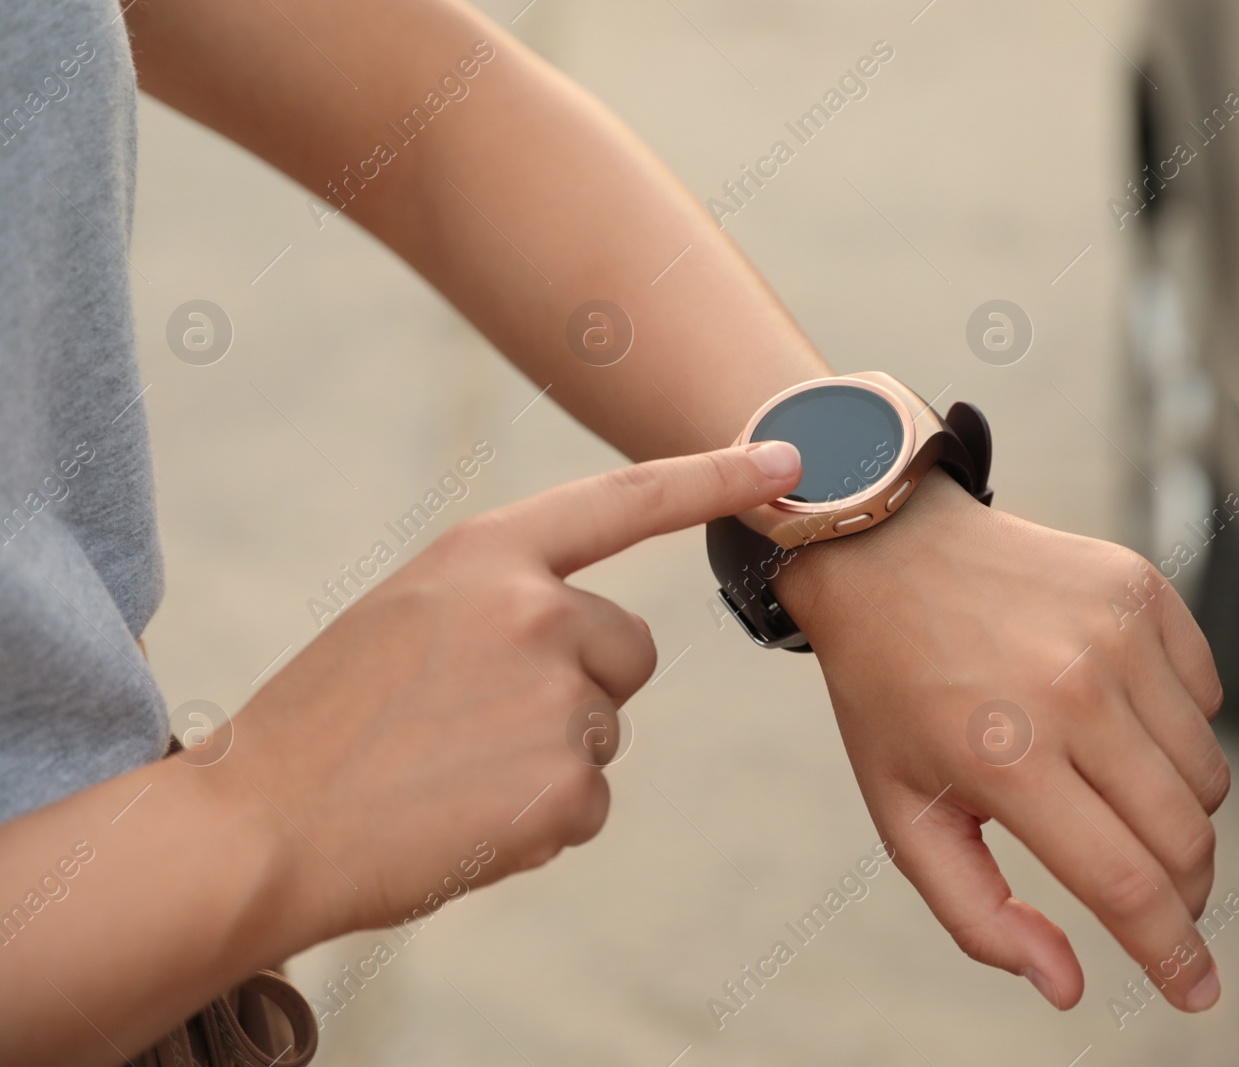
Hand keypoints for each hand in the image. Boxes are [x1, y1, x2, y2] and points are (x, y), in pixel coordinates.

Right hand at [213, 441, 801, 939]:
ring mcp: (557, 699)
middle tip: (474, 724)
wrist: (258, 829)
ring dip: (549, 757)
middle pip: (629, 649)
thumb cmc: (327, 722)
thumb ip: (505, 603)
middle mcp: (536, 611)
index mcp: (486, 554)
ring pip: (604, 728)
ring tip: (449, 772)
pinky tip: (464, 818)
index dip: (714, 476)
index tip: (789, 459)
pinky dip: (541, 821)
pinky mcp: (569, 789)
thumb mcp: (409, 616)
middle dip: (580, 685)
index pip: (626, 501)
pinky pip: (590, 801)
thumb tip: (597, 646)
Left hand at [777, 470, 1227, 1012]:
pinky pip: (1209, 697)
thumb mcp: (904, 815)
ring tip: (1104, 785)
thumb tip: (1067, 986)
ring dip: (1178, 809)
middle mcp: (1074, 691)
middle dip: (1184, 893)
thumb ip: (978, 915)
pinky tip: (1111, 711)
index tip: (1199, 993)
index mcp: (1008, 757)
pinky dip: (1177, 728)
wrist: (887, 550)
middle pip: (1186, 837)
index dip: (1173, 953)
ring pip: (1207, 774)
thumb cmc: (892, 691)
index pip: (1126, 884)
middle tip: (1153, 898)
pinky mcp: (1143, 589)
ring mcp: (1117, 632)